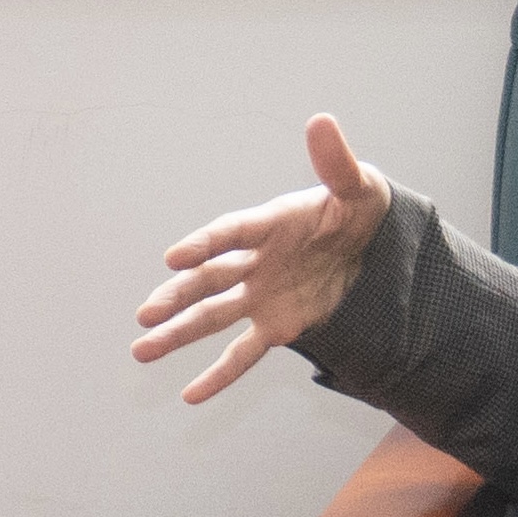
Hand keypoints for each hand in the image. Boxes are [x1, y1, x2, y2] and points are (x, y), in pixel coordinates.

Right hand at [130, 114, 394, 404]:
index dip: (204, 244)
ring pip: (213, 317)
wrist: (376, 246)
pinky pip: (243, 354)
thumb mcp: (357, 187)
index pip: (232, 234)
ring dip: (178, 333)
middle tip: (144, 316)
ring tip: (141, 351)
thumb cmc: (361, 210)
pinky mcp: (278, 326)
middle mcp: (257, 261)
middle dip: (176, 298)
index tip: (174, 258)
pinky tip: (190, 395)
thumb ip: (336, 163)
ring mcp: (263, 295)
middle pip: (209, 280)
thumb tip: (322, 121)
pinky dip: (219, 375)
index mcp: (270, 224)